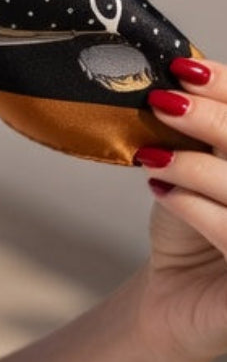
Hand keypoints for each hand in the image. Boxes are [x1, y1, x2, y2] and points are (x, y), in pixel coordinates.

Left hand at [131, 56, 226, 361]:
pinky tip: (161, 190)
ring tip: (151, 157)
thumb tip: (177, 74)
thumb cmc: (194, 219)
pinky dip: (192, 204)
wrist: (178, 293)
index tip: (184, 69)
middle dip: (211, 118)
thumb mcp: (196, 163)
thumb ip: (199, 126)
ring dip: (193, 164)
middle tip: (162, 104)